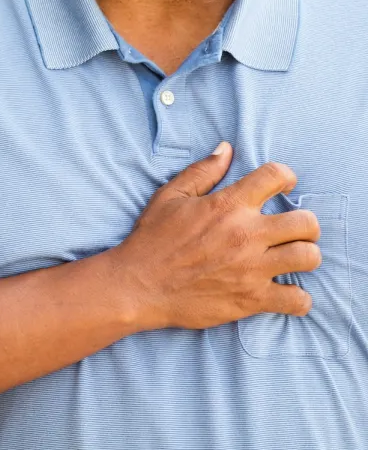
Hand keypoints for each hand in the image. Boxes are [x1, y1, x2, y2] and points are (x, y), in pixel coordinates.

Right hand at [113, 143, 321, 331]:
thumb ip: (202, 171)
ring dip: (304, 256)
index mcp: (228, 205)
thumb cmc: (152, 238)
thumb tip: (226, 149)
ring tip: (290, 257)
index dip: (285, 177)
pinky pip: (297, 300)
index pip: (275, 177)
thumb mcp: (170, 196)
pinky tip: (284, 291)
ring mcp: (252, 269)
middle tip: (291, 228)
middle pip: (306, 222)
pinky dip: (297, 297)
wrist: (139, 285)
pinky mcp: (252, 299)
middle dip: (304, 223)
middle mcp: (246, 234)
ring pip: (308, 257)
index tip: (283, 185)